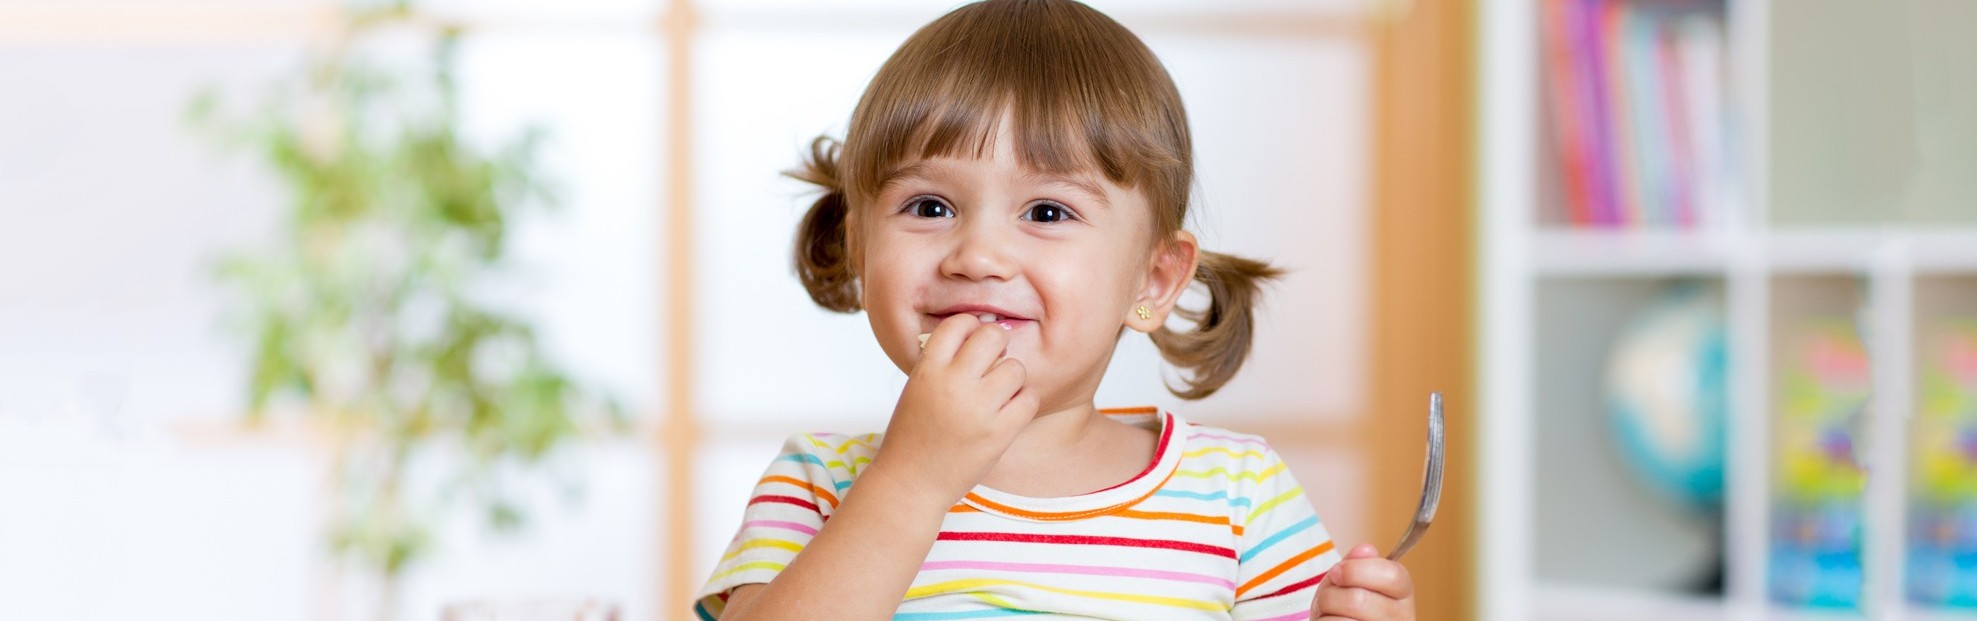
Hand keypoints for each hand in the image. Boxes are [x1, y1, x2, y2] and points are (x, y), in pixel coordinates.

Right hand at [869, 314, 1036, 508]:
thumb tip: (982, 334)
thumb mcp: (917, 388)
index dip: (971, 328)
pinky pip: (1029, 398)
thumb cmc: (913, 434)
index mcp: (928, 369)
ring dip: (1011, 378)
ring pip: (1016, 367)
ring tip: (998, 394)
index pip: (959, 323)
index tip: (972, 342)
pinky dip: (1024, 402)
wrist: (910, 482)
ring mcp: (978, 408)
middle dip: (997, 346)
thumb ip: (943, 362)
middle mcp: (953, 383)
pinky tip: (1009, 412)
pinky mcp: (999, 432)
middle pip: (993, 336)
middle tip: (993, 363)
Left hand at [1311, 543, 1415, 620]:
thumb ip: (1356, 565)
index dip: (1356, 570)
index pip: (1392, 575)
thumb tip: (1366, 549)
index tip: (1336, 572)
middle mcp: (1402, 617)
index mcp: (1402, 593)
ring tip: (1328, 615)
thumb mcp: (1348, 581)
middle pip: (1359, 599)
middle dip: (1330, 596)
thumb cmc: (1344, 606)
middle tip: (1326, 599)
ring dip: (1324, 614)